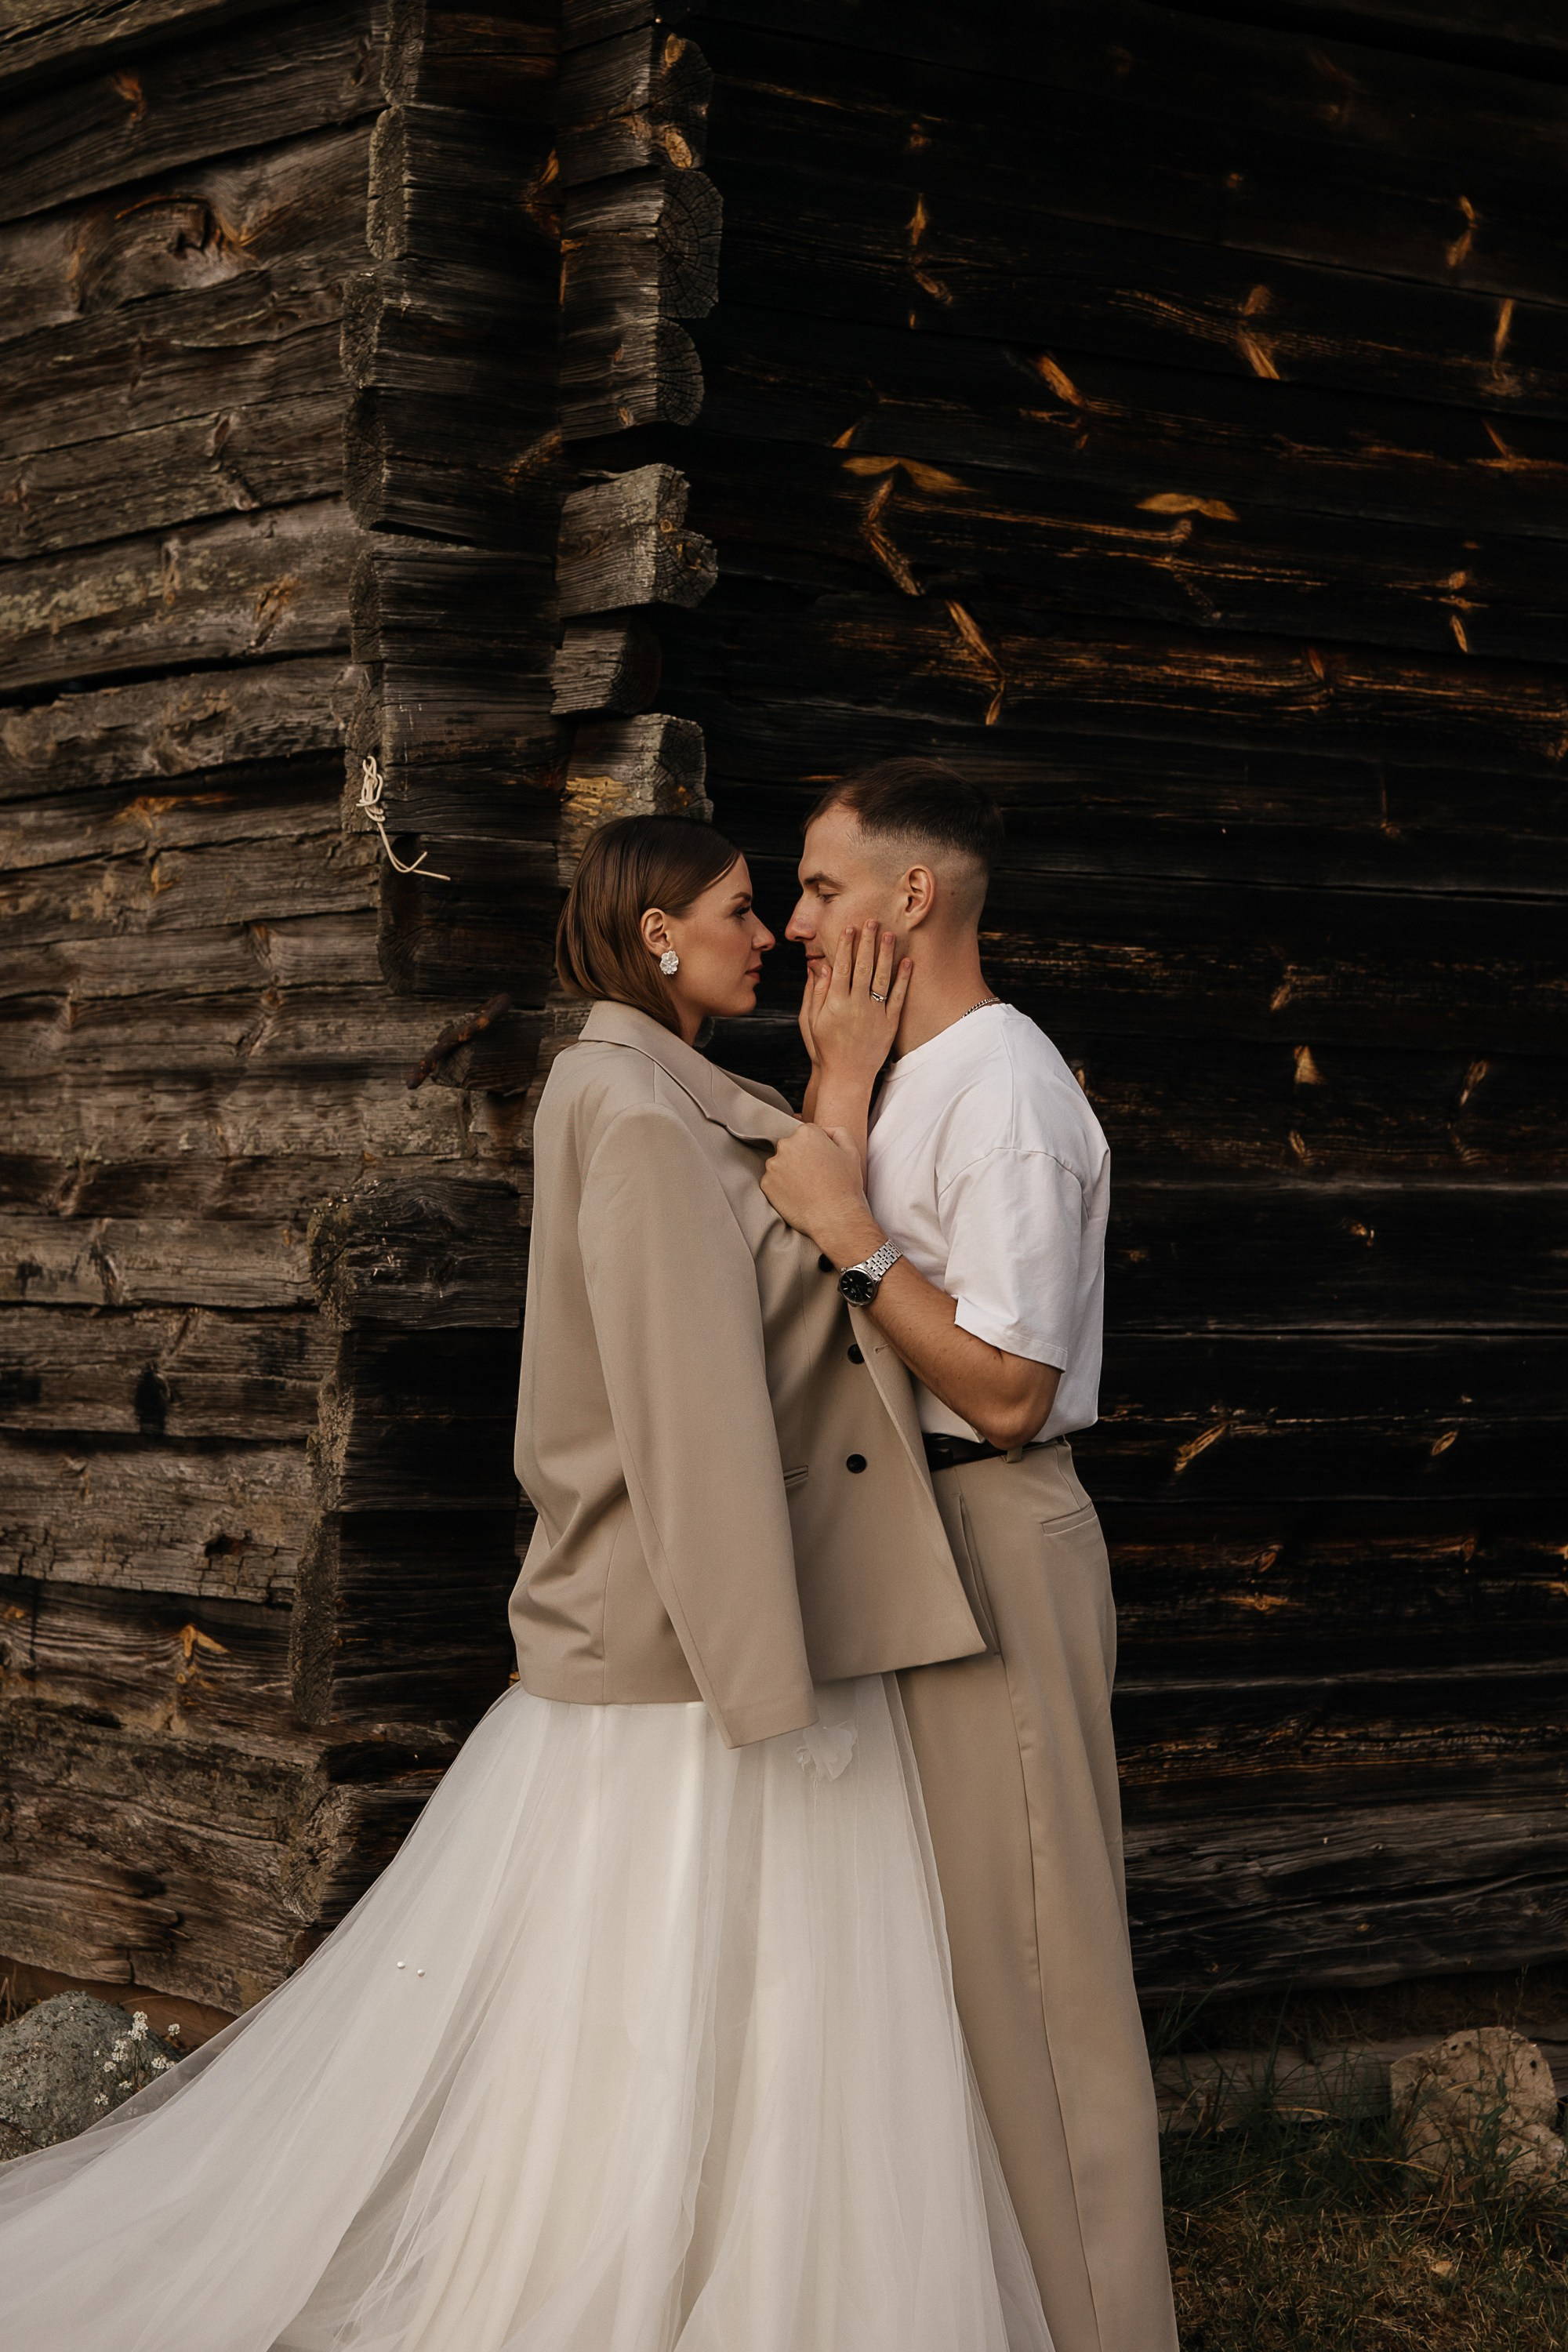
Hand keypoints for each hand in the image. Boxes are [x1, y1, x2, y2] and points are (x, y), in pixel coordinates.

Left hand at [761, 1125, 884, 1265]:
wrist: (835, 1217)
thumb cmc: (845, 1185)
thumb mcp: (851, 1151)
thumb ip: (837, 1132)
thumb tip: (823, 1131)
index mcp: (806, 1133)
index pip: (806, 1134)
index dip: (816, 1149)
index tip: (821, 1163)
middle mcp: (786, 1145)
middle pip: (790, 1147)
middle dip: (799, 1158)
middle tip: (814, 1176)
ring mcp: (773, 1165)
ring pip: (779, 1164)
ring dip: (789, 1172)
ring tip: (806, 1187)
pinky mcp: (766, 1184)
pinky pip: (772, 1182)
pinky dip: (782, 1188)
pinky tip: (797, 1196)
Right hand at [804, 923, 910, 1090]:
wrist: (846, 1075)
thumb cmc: (824, 1047)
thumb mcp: (812, 1020)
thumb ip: (816, 992)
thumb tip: (818, 966)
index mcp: (836, 1002)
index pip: (841, 966)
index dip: (845, 945)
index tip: (849, 928)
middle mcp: (856, 1005)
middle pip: (863, 966)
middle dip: (867, 942)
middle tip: (872, 921)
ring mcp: (875, 1014)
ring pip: (883, 977)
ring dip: (887, 954)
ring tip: (889, 934)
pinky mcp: (889, 1024)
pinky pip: (898, 997)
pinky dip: (904, 979)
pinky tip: (907, 962)